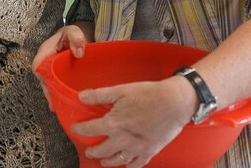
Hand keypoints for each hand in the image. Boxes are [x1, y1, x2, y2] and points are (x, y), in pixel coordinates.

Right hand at [32, 24, 90, 107]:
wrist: (79, 36)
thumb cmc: (73, 33)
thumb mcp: (74, 31)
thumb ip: (76, 38)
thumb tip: (79, 53)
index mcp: (46, 51)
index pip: (38, 65)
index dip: (41, 76)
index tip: (49, 87)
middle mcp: (45, 61)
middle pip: (42, 79)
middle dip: (48, 91)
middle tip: (55, 103)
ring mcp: (51, 69)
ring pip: (48, 84)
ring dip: (53, 94)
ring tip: (59, 106)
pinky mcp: (57, 74)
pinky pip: (55, 85)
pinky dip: (58, 93)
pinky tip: (63, 103)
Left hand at [72, 77, 192, 166]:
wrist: (174, 102)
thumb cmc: (148, 94)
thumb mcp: (120, 90)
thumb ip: (98, 95)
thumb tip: (81, 96)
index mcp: (114, 124)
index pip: (90, 129)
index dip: (80, 129)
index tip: (75, 129)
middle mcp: (123, 140)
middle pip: (102, 150)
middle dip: (92, 151)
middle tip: (88, 150)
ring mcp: (137, 148)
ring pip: (117, 160)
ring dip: (108, 161)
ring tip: (103, 160)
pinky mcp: (150, 151)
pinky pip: (136, 164)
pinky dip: (129, 166)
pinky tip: (126, 164)